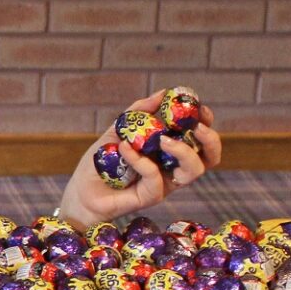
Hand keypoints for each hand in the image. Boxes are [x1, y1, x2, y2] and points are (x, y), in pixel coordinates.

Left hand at [59, 90, 221, 228]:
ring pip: (194, 170)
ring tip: (164, 138)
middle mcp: (173, 168)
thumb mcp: (118, 130)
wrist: (81, 191)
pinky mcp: (151, 196)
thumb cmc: (100, 162)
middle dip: (210, 139)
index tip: (201, 109)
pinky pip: (156, 176)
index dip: (207, 124)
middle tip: (196, 127)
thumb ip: (138, 113)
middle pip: (210, 158)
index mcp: (169, 151)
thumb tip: (163, 93)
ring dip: (185, 151)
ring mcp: (165, 184)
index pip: (201, 140)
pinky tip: (123, 148)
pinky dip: (140, 159)